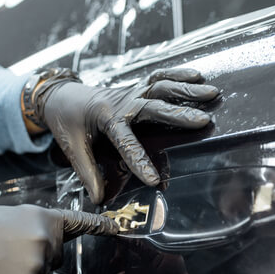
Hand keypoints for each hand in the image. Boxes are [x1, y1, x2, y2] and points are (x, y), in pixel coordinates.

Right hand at [0, 205, 116, 273]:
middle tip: (6, 252)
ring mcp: (38, 269)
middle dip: (37, 256)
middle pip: (56, 256)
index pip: (77, 223)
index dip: (98, 226)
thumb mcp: (8, 217)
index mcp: (42, 220)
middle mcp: (46, 243)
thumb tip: (48, 238)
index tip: (116, 227)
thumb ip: (34, 226)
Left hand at [36, 68, 219, 202]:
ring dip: (187, 89)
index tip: (153, 180)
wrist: (61, 96)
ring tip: (213, 93)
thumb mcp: (72, 149)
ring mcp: (130, 92)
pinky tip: (200, 76)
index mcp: (103, 118)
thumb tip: (98, 199)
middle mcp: (121, 101)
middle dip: (178, 114)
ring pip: (161, 86)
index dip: (139, 161)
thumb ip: (87, 173)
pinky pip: (159, 77)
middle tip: (203, 121)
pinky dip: (179, 74)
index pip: (124, 141)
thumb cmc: (67, 123)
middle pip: (152, 107)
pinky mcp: (136, 88)